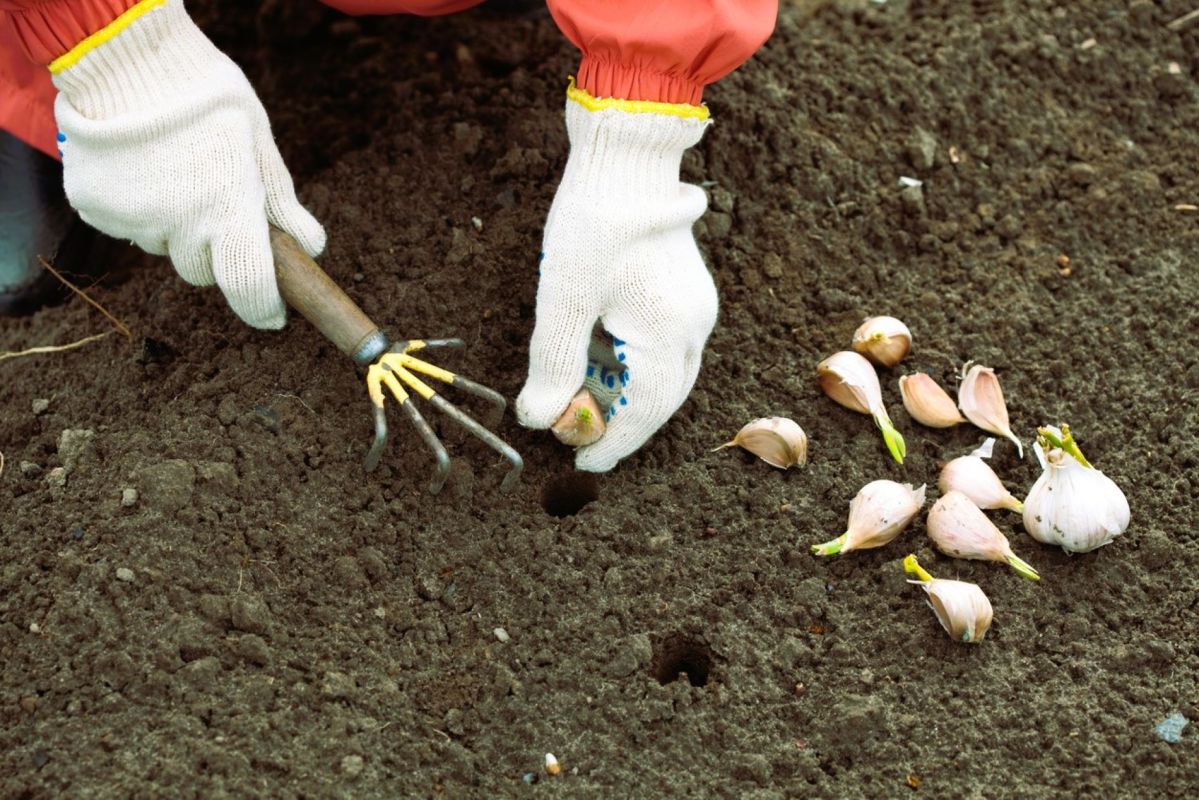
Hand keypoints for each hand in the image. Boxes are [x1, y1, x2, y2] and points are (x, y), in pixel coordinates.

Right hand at [51, 0, 323, 328]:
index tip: (273, 315)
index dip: (263, 307)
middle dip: (214, 247)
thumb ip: (281, 203)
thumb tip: (311, 248)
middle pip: (202, 268)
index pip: (249, 286)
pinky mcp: (96, 209)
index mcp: (228, 212)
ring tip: (174, 171)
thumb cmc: (208, 99)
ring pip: (163, 246)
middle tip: (213, 198)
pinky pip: (127, 227)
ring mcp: (133, 221)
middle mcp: (180, 226)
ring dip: (173, 225)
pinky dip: (137, 208)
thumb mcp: (258, 145)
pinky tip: (141, 168)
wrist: (126, 59)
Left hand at [516, 97, 716, 471]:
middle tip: (578, 440)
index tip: (582, 466)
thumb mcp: (563, 297)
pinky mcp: (686, 291)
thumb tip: (537, 419)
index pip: (644, 411)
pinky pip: (665, 347)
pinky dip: (632, 365)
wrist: (627, 153)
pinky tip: (599, 359)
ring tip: (579, 399)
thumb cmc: (593, 220)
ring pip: (664, 375)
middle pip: (660, 398)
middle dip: (620, 424)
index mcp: (667, 331)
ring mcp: (695, 307)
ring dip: (624, 393)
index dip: (613, 444)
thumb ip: (553, 364)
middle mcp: (693, 325)